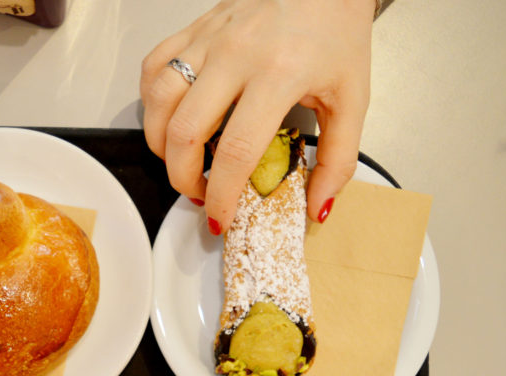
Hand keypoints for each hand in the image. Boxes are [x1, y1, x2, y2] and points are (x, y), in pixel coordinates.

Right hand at [140, 0, 374, 229]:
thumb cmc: (338, 34)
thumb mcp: (352, 99)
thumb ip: (339, 160)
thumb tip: (316, 208)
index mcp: (279, 74)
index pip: (236, 150)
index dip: (222, 194)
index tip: (221, 218)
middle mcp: (236, 54)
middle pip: (185, 131)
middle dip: (182, 177)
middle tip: (199, 193)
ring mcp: (210, 38)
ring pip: (158, 100)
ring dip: (159, 144)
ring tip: (181, 161)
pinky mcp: (195, 27)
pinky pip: (154, 67)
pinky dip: (152, 102)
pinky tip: (171, 119)